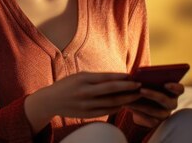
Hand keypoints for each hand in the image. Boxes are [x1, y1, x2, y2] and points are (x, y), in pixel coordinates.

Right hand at [25, 72, 140, 132]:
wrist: (51, 101)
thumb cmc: (68, 85)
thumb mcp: (80, 76)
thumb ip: (97, 78)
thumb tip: (118, 78)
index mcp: (83, 79)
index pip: (107, 78)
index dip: (122, 77)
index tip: (134, 76)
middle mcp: (85, 92)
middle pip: (112, 90)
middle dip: (128, 88)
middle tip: (140, 86)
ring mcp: (86, 105)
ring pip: (111, 102)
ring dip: (126, 99)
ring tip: (136, 96)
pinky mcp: (87, 114)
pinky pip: (106, 111)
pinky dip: (117, 107)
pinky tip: (124, 104)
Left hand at [125, 82, 184, 127]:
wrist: (140, 104)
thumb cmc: (147, 87)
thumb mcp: (149, 82)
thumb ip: (148, 78)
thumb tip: (139, 73)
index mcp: (174, 91)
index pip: (180, 89)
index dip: (175, 87)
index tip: (166, 84)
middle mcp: (171, 103)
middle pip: (166, 100)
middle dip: (153, 94)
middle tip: (141, 90)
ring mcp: (164, 114)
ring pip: (154, 111)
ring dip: (140, 104)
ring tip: (129, 98)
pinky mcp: (155, 122)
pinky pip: (146, 118)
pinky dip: (136, 111)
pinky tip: (127, 105)